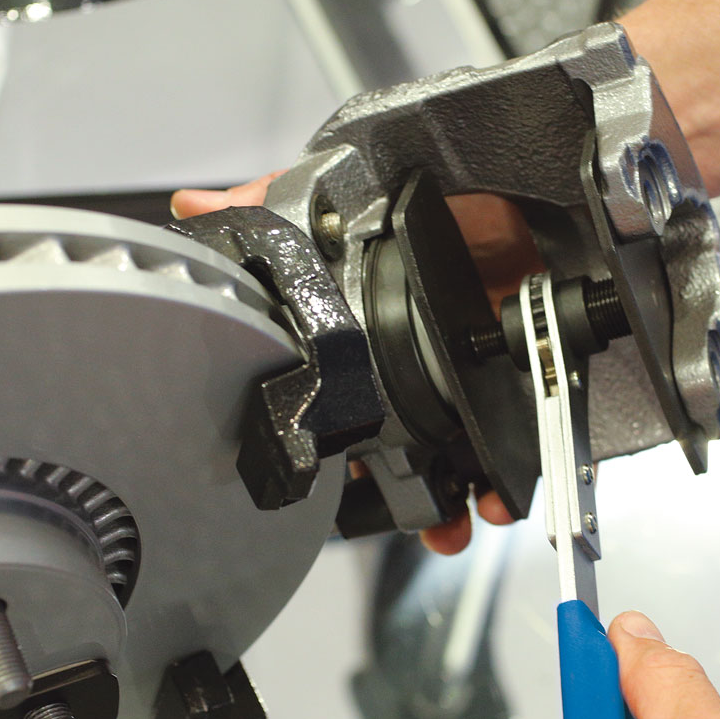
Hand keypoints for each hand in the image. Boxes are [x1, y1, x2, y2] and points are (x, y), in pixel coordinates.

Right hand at [173, 175, 539, 552]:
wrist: (524, 192)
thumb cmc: (444, 192)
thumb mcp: (351, 197)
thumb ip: (275, 202)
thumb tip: (195, 210)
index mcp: (365, 338)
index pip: (337, 404)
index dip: (334, 450)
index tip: (333, 486)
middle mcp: (412, 366)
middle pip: (394, 448)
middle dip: (395, 495)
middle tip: (398, 518)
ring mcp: (464, 379)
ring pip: (447, 462)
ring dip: (444, 504)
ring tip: (445, 526)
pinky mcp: (514, 382)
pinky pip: (508, 446)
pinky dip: (501, 480)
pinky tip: (493, 498)